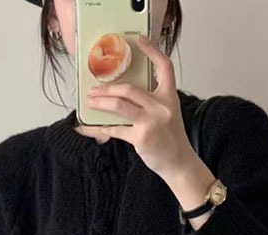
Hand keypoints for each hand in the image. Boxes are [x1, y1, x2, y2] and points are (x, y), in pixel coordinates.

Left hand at [85, 34, 196, 179]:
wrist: (179, 162)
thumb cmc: (170, 138)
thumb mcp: (167, 114)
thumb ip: (150, 102)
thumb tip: (121, 95)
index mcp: (169, 97)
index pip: (164, 67)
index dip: (152, 51)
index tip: (139, 40)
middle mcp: (161, 107)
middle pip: (130, 89)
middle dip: (107, 88)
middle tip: (94, 90)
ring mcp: (151, 122)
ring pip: (119, 106)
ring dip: (100, 103)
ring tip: (89, 102)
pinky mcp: (141, 138)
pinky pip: (115, 130)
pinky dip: (99, 129)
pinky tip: (88, 127)